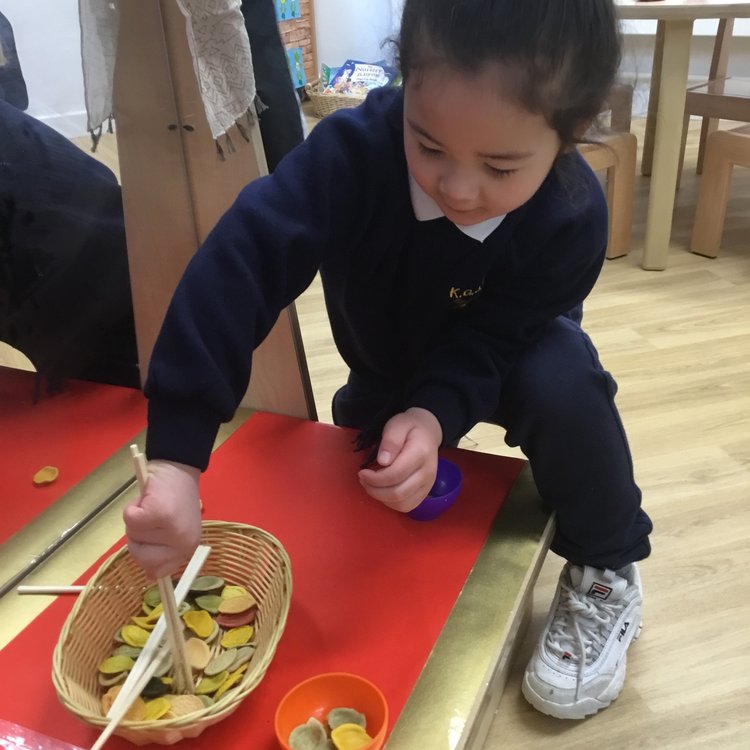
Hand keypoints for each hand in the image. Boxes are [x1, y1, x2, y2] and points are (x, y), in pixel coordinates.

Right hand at [123, 460, 201, 578]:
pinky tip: (146, 499)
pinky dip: (131, 509)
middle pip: (141, 559)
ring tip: (151, 507)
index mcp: (187, 548)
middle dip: (138, 540)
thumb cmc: (174, 498)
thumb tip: (152, 578)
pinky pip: (130, 521)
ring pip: (133, 538)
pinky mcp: (158, 514)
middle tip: (149, 520)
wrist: (179, 468)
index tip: (151, 538)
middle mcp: (183, 543)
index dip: (147, 556)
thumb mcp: (174, 530)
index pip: (158, 571)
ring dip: (136, 522)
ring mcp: (171, 530)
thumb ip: (164, 553)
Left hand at [358, 407, 442, 512]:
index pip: (395, 475)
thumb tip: (383, 461)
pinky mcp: (425, 492)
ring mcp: (428, 485)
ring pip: (402, 504)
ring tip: (371, 485)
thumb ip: (390, 440)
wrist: (428, 432)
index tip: (362, 472)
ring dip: (381, 498)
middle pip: (398, 493)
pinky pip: (407, 506)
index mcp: (421, 453)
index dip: (375, 478)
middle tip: (363, 479)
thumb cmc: (409, 427)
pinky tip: (382, 490)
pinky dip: (391, 503)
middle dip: (375, 490)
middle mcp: (428, 473)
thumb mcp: (397, 424)